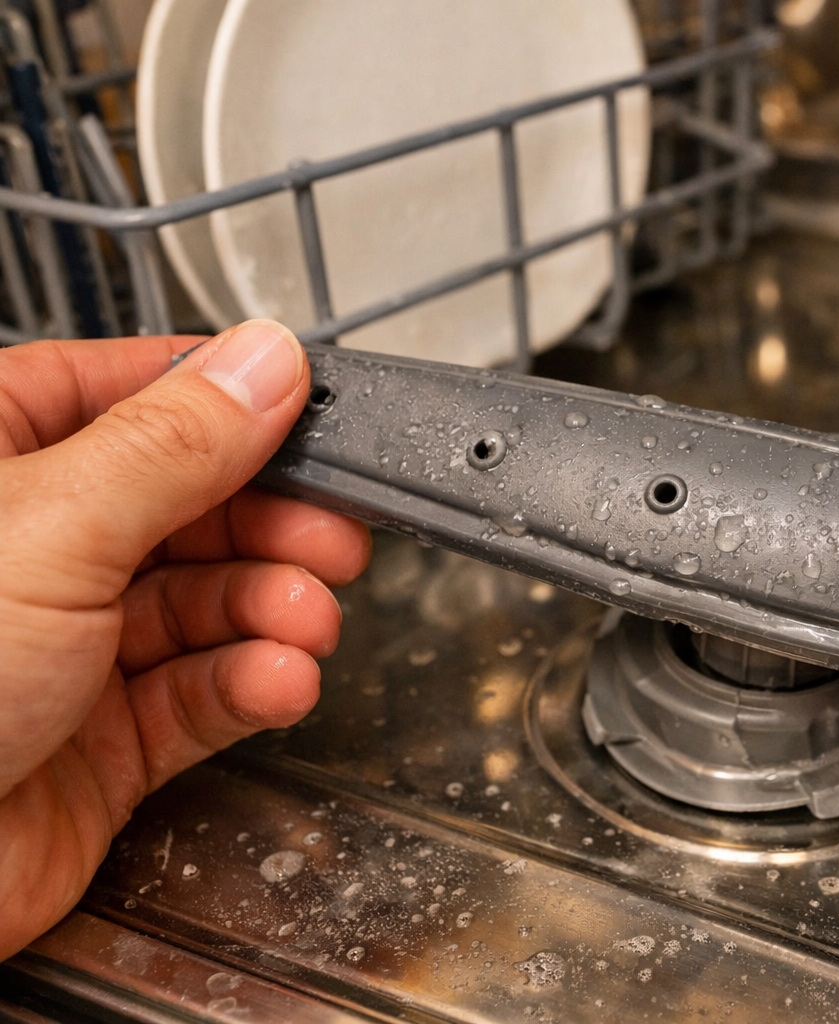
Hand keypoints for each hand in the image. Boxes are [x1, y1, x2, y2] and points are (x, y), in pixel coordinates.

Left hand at [0, 321, 369, 958]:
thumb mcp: (50, 528)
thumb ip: (172, 444)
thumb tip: (265, 361)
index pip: (130, 394)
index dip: (226, 406)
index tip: (309, 415)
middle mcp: (33, 548)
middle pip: (191, 505)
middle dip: (273, 525)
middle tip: (334, 538)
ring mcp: (67, 647)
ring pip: (207, 602)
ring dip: (273, 610)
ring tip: (307, 621)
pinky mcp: (102, 739)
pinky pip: (202, 693)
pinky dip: (254, 684)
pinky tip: (281, 679)